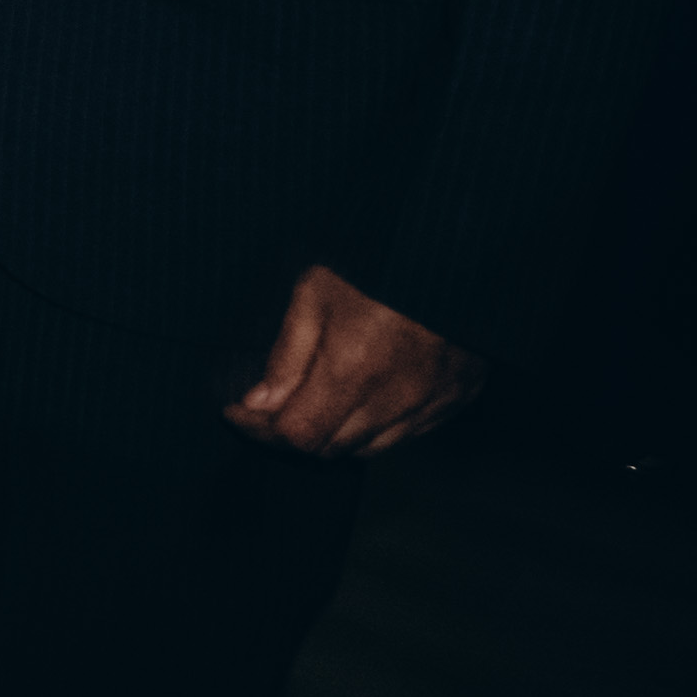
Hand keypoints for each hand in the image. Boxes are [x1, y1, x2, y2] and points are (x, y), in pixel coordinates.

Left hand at [226, 263, 482, 458]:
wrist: (453, 248)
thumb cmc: (379, 261)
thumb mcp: (315, 290)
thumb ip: (287, 353)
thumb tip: (260, 402)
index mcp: (357, 366)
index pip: (300, 435)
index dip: (261, 429)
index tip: (239, 410)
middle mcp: (399, 396)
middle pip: (332, 448)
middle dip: (293, 432)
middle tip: (269, 406)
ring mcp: (434, 402)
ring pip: (369, 448)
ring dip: (334, 434)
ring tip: (313, 399)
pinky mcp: (457, 399)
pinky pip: (407, 435)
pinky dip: (375, 427)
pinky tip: (360, 397)